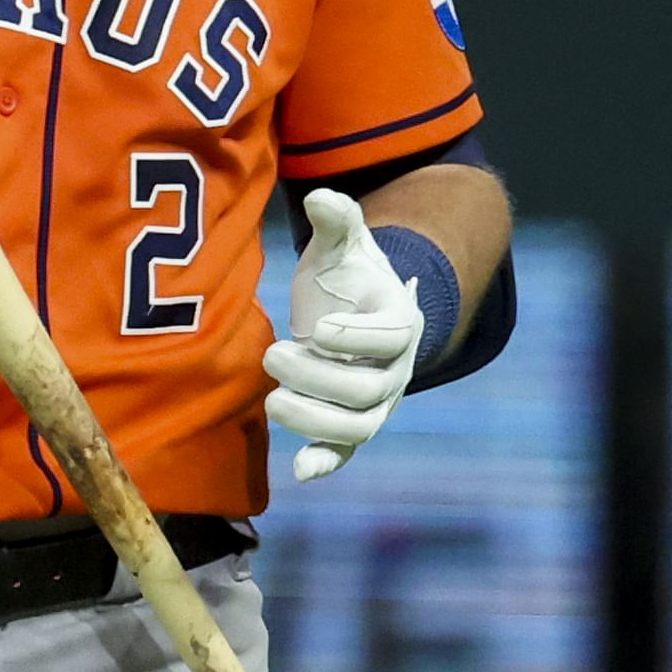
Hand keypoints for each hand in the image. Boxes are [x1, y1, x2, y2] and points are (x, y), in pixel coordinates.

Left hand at [265, 189, 424, 480]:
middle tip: (273, 353)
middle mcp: (394, 370)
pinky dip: (326, 463)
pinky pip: (346, 452)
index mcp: (398, 321)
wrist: (358, 315)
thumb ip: (338, 221)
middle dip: (317, 377)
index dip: (357, 337)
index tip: (318, 328)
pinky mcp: (352, 425)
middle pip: (365, 389)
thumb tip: (321, 199)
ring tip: (272, 400)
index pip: (390, 337)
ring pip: (356, 427)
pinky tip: (300, 472)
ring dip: (314, 421)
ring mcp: (375, 402)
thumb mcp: (344, 246)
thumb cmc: (348, 278)